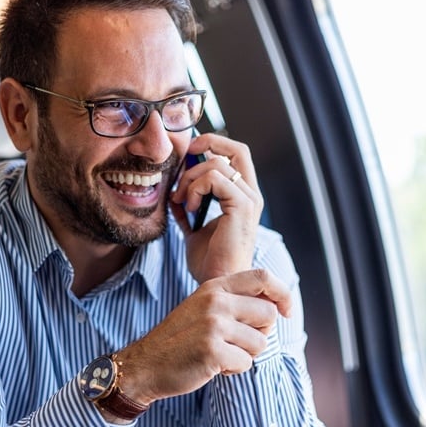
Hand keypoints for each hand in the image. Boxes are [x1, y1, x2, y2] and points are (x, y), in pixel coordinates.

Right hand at [115, 269, 291, 404]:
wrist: (146, 364)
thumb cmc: (181, 339)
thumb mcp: (204, 306)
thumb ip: (234, 300)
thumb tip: (276, 306)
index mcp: (215, 287)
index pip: (263, 278)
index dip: (283, 294)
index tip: (287, 312)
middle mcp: (215, 301)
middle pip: (269, 314)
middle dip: (260, 334)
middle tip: (236, 343)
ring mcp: (213, 325)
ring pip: (260, 343)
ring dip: (244, 355)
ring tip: (219, 353)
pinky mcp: (212, 351)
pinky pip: (245, 364)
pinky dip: (232, 370)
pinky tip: (212, 366)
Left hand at [170, 133, 262, 281]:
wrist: (217, 283)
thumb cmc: (209, 262)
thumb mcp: (194, 229)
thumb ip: (188, 210)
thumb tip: (174, 196)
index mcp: (243, 196)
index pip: (236, 154)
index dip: (213, 145)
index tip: (188, 154)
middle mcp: (251, 195)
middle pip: (237, 149)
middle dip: (208, 143)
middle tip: (185, 157)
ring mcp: (249, 200)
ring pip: (218, 164)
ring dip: (190, 178)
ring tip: (180, 199)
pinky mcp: (242, 207)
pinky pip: (215, 179)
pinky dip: (195, 188)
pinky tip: (188, 207)